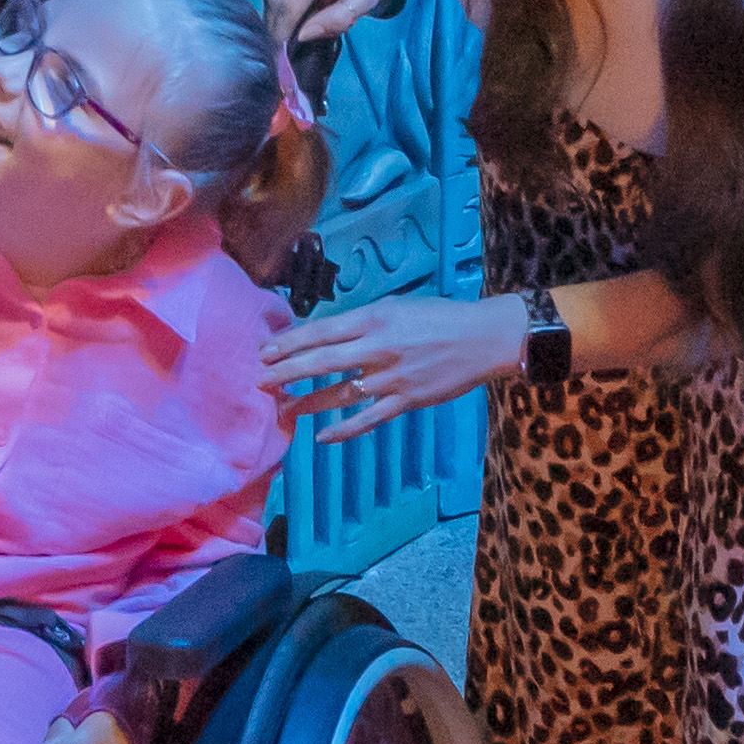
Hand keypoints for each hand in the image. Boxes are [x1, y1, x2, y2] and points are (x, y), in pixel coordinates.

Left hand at [263, 285, 543, 427]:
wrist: (483, 338)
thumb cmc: (439, 316)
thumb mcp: (397, 306)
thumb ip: (363, 322)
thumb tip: (328, 335)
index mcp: (374, 318)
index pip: (321, 331)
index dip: (289, 343)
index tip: (265, 352)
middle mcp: (378, 347)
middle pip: (321, 361)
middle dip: (286, 372)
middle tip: (260, 381)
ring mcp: (391, 377)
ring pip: (339, 394)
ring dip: (308, 403)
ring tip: (284, 410)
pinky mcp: (406, 401)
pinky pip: (368, 419)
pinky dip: (343, 430)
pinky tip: (322, 437)